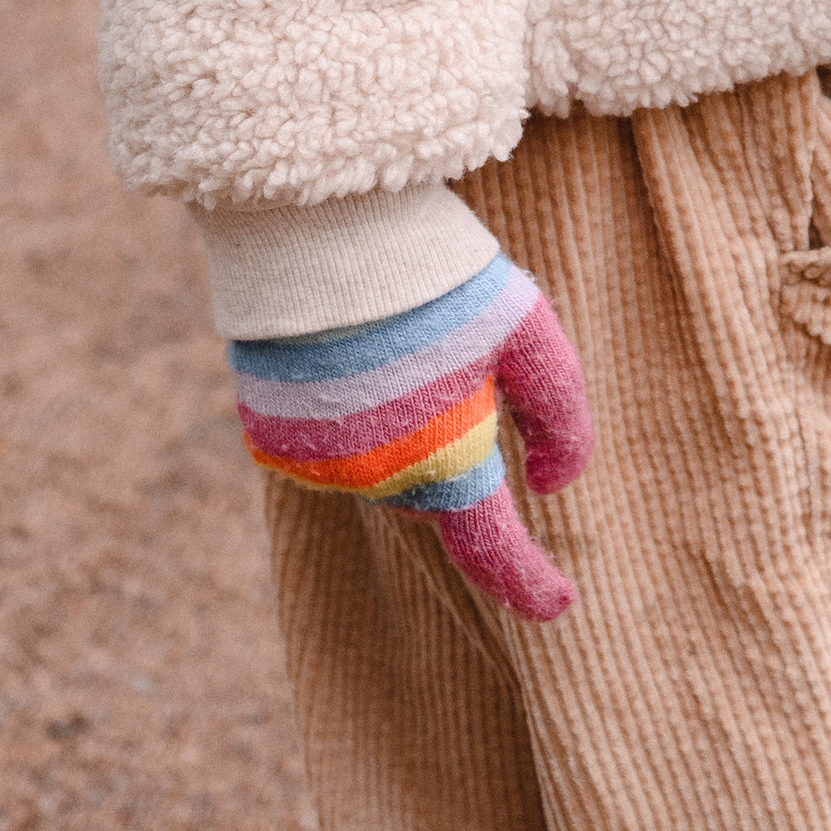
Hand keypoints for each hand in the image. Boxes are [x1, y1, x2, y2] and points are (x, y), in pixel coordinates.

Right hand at [230, 250, 592, 621]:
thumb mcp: (528, 330)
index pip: (494, 551)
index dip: (530, 583)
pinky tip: (348, 355)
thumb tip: (554, 485)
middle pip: (436, 491)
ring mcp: (316, 467)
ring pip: (381, 471)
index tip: (559, 602)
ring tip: (395, 343)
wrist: (322, 227)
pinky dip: (347, 419)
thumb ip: (561, 417)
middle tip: (455, 365)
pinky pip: (326, 449)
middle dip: (456, 449)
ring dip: (400, 431)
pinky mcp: (269, 438)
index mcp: (449, 463)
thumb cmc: (441, 275)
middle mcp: (378, 483)